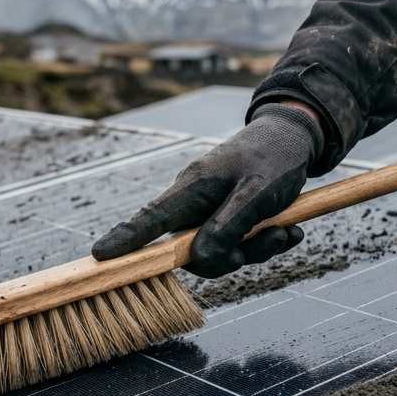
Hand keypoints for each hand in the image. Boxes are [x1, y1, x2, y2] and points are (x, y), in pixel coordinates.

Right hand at [92, 103, 322, 277]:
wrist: (296, 138)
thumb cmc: (274, 160)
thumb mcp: (257, 194)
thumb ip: (228, 227)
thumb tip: (200, 258)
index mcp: (193, 188)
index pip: (151, 218)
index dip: (125, 239)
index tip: (100, 256)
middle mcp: (195, 201)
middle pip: (192, 250)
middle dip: (231, 256)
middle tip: (270, 239)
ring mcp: (210, 210)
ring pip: (219, 251)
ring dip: (256, 249)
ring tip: (283, 231)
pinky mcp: (228, 216)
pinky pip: (238, 245)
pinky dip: (265, 242)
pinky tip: (288, 231)